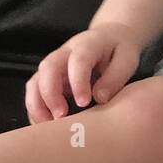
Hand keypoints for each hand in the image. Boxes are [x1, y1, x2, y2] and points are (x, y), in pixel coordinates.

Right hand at [25, 22, 141, 123]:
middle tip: (61, 117)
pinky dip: (35, 109)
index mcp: (88, 44)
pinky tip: (44, 124)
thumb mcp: (127, 59)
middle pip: (48, 68)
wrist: (110, 36)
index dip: (78, 81)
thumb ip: (115, 77)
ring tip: (48, 126)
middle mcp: (65, 52)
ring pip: (35, 81)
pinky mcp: (49, 77)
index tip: (83, 102)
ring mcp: (54, 64)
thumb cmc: (119, 50)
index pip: (78, 60)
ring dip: (37, 104)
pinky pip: (34, 91)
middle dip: (50, 94)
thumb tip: (100, 98)